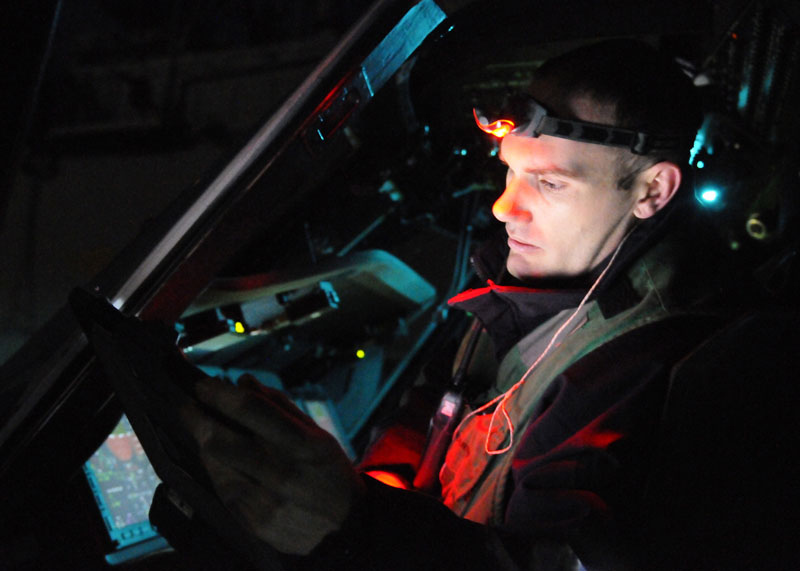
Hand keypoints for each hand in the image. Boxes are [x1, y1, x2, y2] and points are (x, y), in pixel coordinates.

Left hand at [181, 375, 364, 554]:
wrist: (343, 529)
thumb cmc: (328, 473)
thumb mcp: (317, 435)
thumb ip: (279, 407)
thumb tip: (243, 382)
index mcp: (302, 444)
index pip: (250, 410)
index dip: (219, 394)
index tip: (203, 385)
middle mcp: (281, 472)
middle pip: (220, 439)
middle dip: (197, 418)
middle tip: (189, 407)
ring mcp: (264, 501)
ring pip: (214, 464)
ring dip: (203, 442)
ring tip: (204, 431)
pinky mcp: (253, 522)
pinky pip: (222, 488)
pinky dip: (216, 469)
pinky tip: (219, 460)